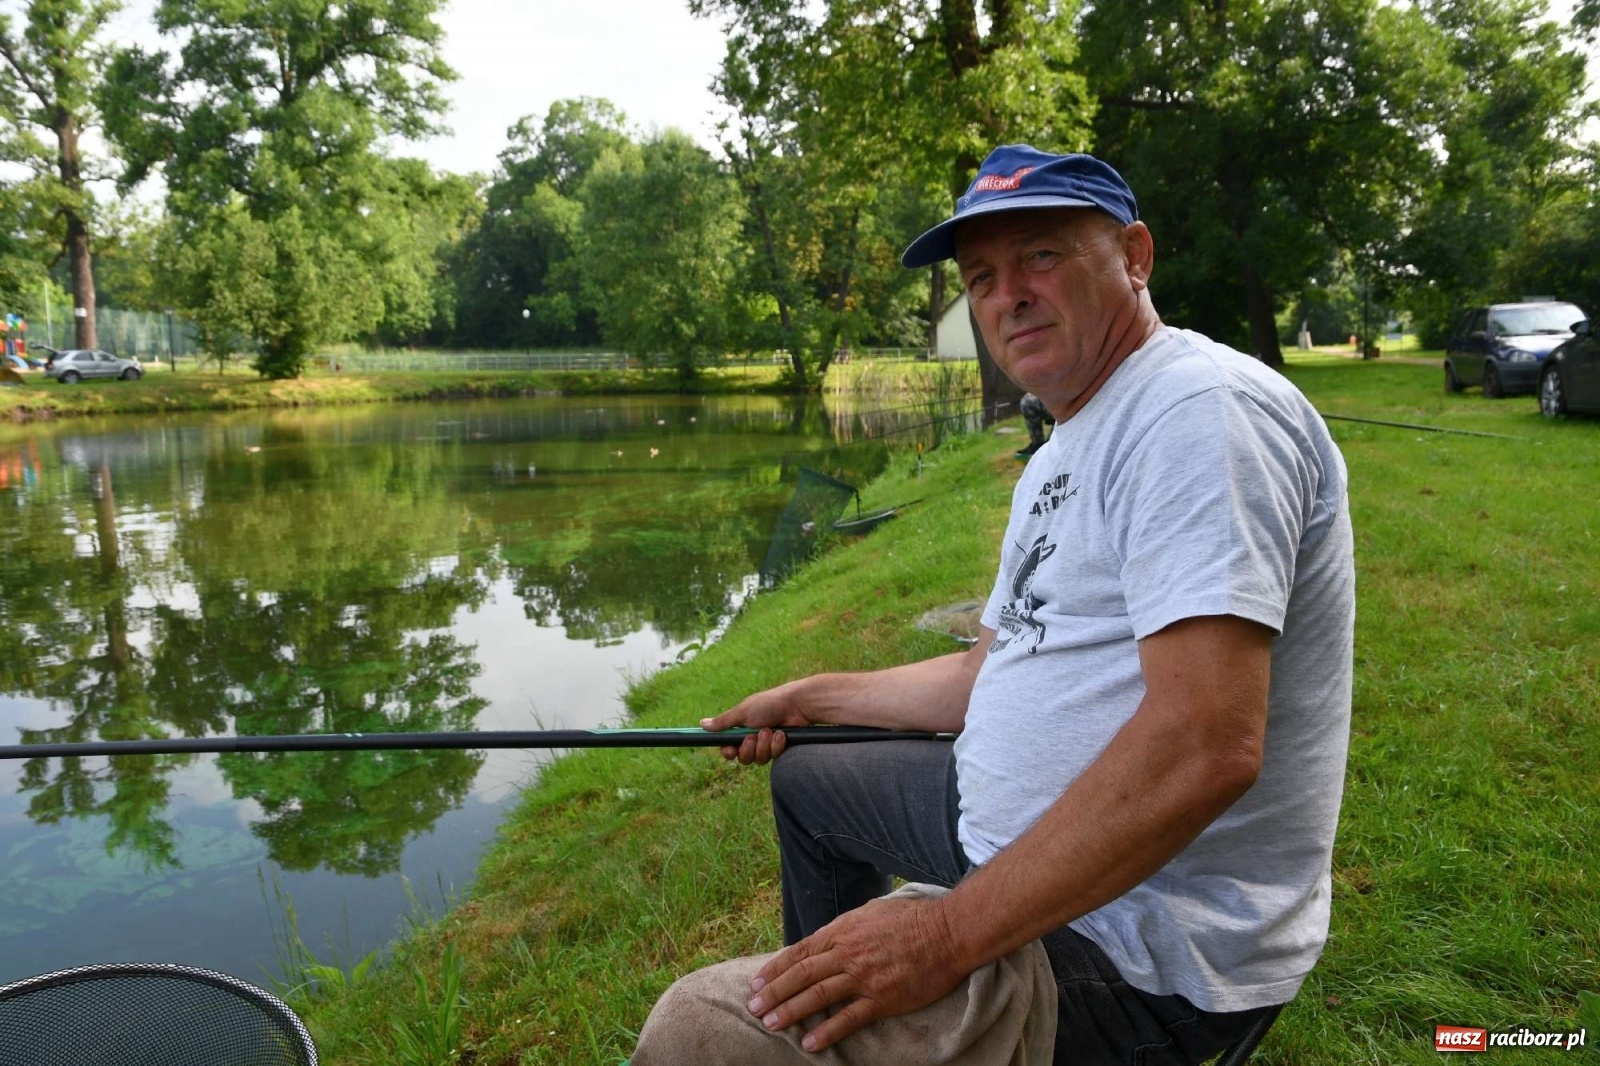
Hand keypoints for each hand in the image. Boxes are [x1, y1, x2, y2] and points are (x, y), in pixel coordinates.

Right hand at [700, 681, 815, 763]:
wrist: (797, 705)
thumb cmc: (769, 704)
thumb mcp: (743, 712)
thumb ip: (723, 722)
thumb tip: (702, 724)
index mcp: (741, 727)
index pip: (728, 747)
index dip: (728, 752)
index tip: (731, 750)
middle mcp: (753, 737)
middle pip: (743, 757)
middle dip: (748, 749)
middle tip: (753, 736)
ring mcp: (767, 744)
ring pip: (758, 759)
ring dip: (763, 746)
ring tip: (770, 731)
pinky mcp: (780, 749)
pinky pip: (772, 757)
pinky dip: (776, 746)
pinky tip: (781, 734)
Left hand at [743, 895, 967, 1051]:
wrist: (947, 932)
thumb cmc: (912, 920)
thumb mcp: (871, 911)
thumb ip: (847, 926)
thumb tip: (829, 936)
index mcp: (843, 931)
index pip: (800, 951)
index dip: (776, 968)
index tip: (757, 982)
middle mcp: (847, 953)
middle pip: (801, 974)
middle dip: (774, 992)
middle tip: (753, 1007)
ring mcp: (863, 977)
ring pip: (818, 996)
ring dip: (790, 1011)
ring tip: (771, 1024)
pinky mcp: (882, 999)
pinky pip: (848, 1018)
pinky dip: (827, 1032)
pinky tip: (810, 1044)